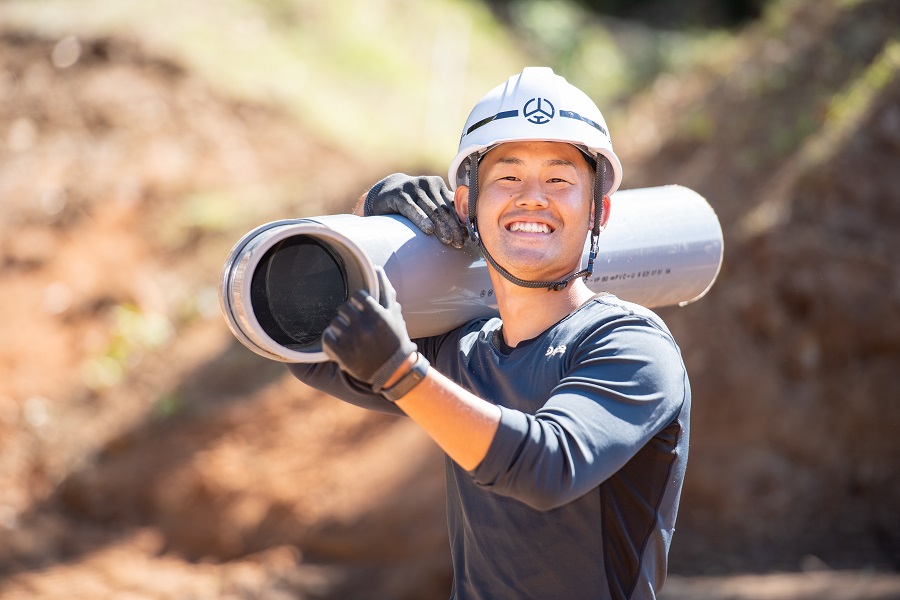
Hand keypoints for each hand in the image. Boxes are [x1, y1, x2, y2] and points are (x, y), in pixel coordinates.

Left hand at [322, 267, 416, 392]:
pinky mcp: (342, 355)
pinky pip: (327, 338)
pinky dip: (331, 340)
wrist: (395, 371)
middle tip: (355, 324)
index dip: (358, 302)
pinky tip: (340, 344)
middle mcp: (364, 326)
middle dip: (348, 315)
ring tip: (349, 335)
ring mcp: (352, 341)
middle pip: (343, 308)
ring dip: (340, 328)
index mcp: (377, 315)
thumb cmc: (396, 339)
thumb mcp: (395, 314)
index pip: (357, 295)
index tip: (362, 310)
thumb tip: (377, 267)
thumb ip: (385, 290)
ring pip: (334, 323)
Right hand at [364, 173, 467, 248]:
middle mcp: (427, 183)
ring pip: (431, 210)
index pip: (452, 206)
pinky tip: (429, 230)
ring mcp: (413, 187)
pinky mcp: (399, 195)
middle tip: (459, 243)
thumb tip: (465, 223)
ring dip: (441, 226)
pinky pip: (412, 209)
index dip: (460, 222)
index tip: (466, 237)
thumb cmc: (411, 201)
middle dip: (453, 227)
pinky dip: (421, 219)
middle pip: (443, 209)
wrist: (383, 192)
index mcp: (437, 184)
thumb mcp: (427, 202)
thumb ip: (443, 208)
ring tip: (448, 241)